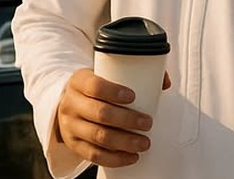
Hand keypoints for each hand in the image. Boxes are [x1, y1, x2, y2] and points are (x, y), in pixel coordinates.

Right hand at [54, 69, 171, 166]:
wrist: (70, 104)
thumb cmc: (94, 90)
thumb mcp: (105, 75)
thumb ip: (134, 74)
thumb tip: (163, 83)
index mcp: (79, 81)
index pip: (94, 86)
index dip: (114, 92)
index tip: (133, 96)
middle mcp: (71, 104)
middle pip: (99, 113)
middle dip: (127, 120)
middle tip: (147, 123)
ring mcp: (70, 126)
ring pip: (98, 136)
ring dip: (125, 142)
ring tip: (144, 143)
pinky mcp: (74, 144)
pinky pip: (94, 155)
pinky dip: (116, 158)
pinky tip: (131, 156)